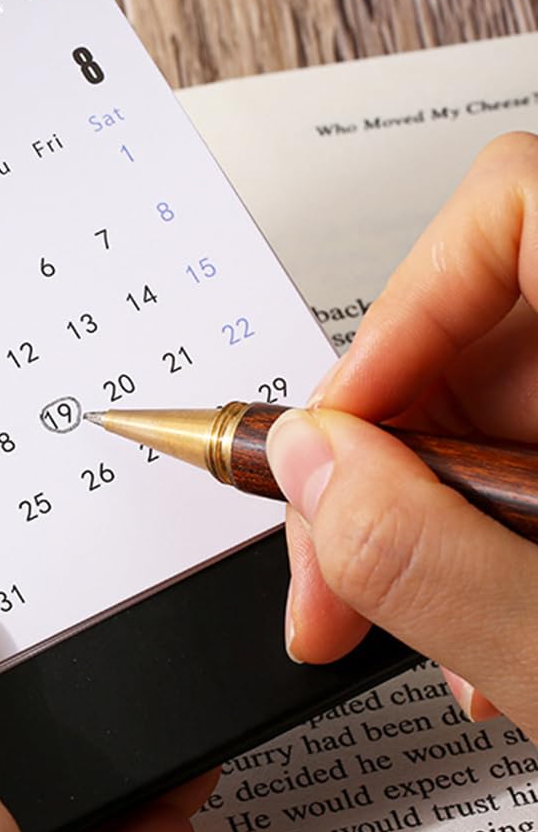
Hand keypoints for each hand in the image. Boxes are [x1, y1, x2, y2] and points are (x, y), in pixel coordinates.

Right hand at [266, 132, 537, 738]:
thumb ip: (437, 562)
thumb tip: (315, 468)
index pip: (521, 211)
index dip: (400, 313)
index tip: (339, 435)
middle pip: (485, 330)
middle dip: (379, 457)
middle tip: (332, 568)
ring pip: (497, 403)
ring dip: (419, 514)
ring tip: (409, 621)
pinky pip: (532, 456)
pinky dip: (476, 534)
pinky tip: (479, 620)